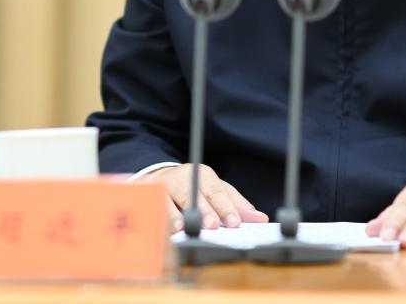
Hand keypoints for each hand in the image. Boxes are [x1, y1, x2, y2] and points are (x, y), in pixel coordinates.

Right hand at [142, 163, 268, 231]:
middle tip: (212, 226)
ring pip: (169, 199)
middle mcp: (183, 178)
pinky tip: (158, 229)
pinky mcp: (144, 194)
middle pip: (193, 195)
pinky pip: (149, 205)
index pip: (217, 192)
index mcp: (204, 176)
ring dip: (175, 215)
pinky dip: (154, 217)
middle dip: (203, 211)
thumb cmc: (193, 188)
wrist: (159, 176)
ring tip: (182, 228)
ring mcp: (162, 186)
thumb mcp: (216, 192)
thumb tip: (260, 219)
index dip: (225, 208)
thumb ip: (236, 204)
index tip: (234, 223)